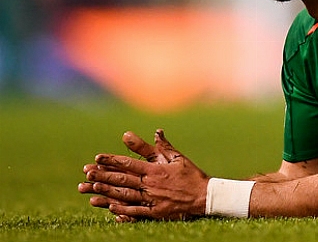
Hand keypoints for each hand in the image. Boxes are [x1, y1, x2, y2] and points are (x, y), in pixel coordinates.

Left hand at [78, 129, 209, 220]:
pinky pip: (136, 211)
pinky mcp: (155, 212)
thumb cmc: (191, 175)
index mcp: (155, 170)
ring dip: (107, 192)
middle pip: (122, 180)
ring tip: (91, 190)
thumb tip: (156, 131)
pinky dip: (123, 210)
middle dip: (103, 176)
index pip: (129, 164)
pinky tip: (110, 208)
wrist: (204, 196)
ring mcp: (152, 199)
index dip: (112, 160)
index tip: (97, 157)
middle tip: (87, 174)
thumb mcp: (178, 158)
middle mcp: (151, 184)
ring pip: (125, 195)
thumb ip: (163, 146)